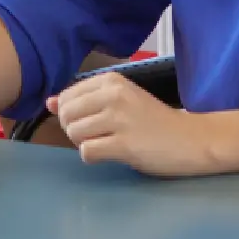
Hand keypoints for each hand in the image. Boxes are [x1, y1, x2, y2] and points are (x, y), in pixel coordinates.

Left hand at [48, 72, 212, 176]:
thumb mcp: (120, 100)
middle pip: (66, 114)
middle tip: (95, 136)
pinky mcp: (125, 145)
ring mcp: (119, 120)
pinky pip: (87, 152)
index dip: (70, 113)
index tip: (90, 121)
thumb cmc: (153, 120)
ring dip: (83, 143)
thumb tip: (48, 102)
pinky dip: (92, 157)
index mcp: (111, 80)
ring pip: (74, 133)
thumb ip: (85, 99)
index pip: (67, 95)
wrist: (190, 139)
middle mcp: (113, 95)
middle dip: (73, 129)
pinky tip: (109, 154)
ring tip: (104, 144)